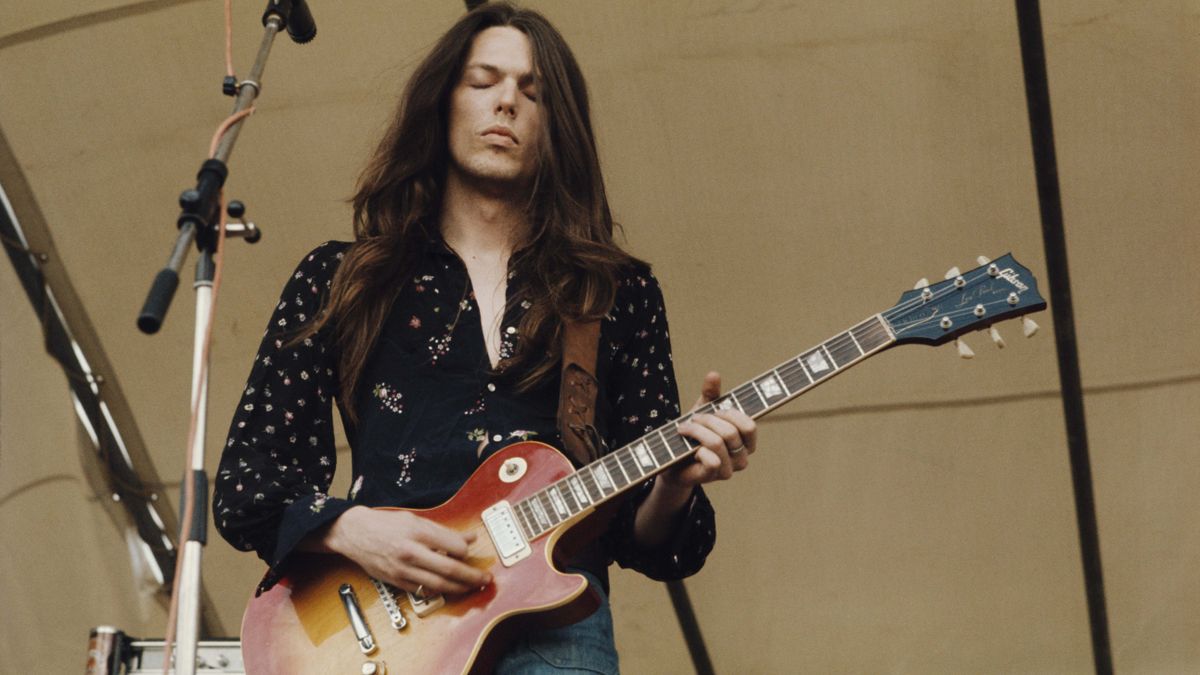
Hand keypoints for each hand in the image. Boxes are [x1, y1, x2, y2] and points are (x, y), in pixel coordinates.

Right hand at [325, 506, 490, 595]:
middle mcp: (411, 551)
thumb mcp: (415, 519)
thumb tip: (470, 538)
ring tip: (472, 586)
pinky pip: (423, 590)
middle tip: (485, 578)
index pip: (453, 546)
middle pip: (450, 569)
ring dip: (460, 588)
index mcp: (418, 532)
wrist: (354, 533)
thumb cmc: (386, 524)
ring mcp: (403, 569)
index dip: (467, 552)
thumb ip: (443, 531)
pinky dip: (439, 591)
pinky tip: (448, 588)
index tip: (472, 553)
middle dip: (472, 576)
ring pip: (439, 584)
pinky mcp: (396, 581)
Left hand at [661, 371, 755, 489]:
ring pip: (718, 443)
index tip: (714, 410)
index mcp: (745, 441)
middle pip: (731, 432)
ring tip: (684, 429)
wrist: (672, 461)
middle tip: (692, 419)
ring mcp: (729, 469)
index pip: (749, 426)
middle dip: (707, 420)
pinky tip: (690, 449)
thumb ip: (710, 394)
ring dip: (697, 432)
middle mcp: (742, 456)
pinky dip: (698, 449)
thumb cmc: (692, 435)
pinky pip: (712, 459)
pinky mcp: (714, 477)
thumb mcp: (701, 411)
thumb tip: (714, 374)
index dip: (730, 414)